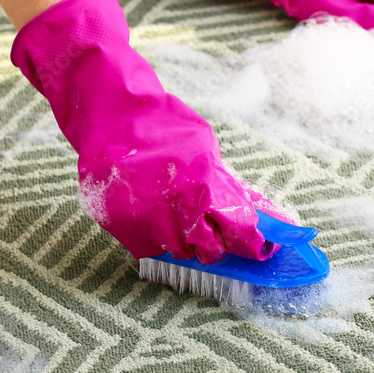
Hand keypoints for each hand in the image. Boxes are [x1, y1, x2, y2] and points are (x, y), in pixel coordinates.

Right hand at [12, 0, 278, 263]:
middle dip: (216, 244)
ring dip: (185, 241)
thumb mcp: (206, 148)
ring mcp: (152, 224)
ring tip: (177, 215)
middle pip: (212, 251)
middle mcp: (182, 211)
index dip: (251, 242)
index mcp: (207, 188)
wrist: (115, 120)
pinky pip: (152, 248)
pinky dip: (157, 238)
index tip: (258, 246)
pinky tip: (154, 215)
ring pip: (181, 252)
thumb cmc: (165, 128)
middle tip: (213, 231)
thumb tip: (252, 207)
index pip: (240, 230)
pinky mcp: (127, 230)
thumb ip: (225, 181)